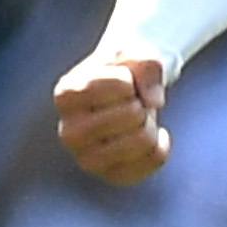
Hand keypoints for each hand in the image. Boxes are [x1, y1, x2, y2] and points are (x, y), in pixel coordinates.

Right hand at [51, 43, 171, 185]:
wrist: (124, 92)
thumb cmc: (124, 70)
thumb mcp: (135, 52)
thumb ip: (146, 66)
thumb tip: (154, 102)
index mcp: (66, 95)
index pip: (120, 86)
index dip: (131, 80)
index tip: (122, 81)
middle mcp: (69, 131)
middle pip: (132, 115)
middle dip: (142, 104)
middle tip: (131, 102)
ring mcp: (87, 158)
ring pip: (141, 141)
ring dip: (150, 125)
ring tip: (137, 120)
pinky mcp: (110, 175)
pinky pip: (152, 161)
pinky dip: (160, 146)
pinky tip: (151, 136)